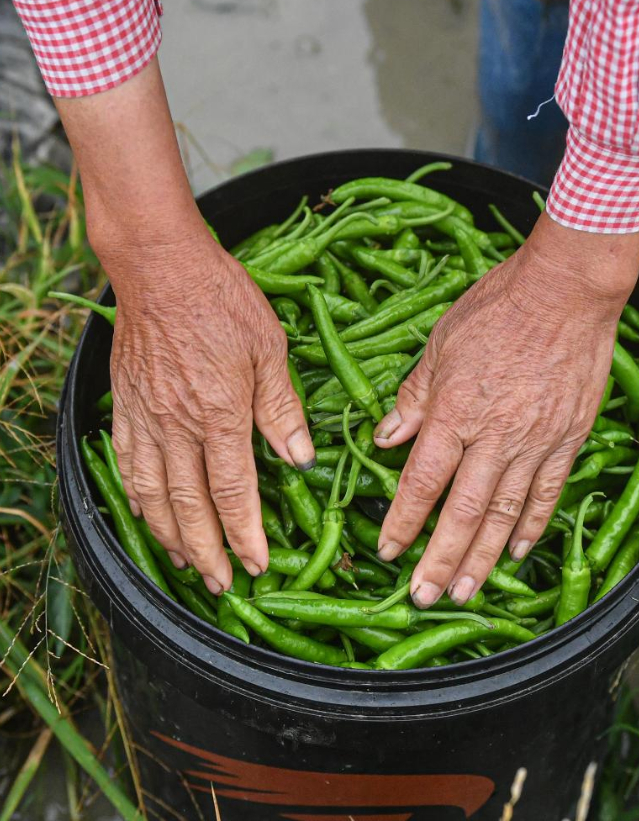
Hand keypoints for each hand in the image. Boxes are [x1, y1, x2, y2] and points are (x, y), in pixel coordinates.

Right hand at [106, 228, 314, 593]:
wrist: (161, 266)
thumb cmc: (222, 300)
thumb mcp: (270, 348)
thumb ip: (282, 409)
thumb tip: (301, 459)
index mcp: (221, 413)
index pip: (234, 492)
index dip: (246, 535)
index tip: (258, 566)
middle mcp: (178, 425)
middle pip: (189, 506)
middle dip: (208, 552)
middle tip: (223, 584)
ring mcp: (146, 417)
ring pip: (152, 495)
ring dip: (169, 537)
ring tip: (187, 565)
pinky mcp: (126, 405)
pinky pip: (126, 465)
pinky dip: (136, 500)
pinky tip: (145, 515)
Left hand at [373, 212, 638, 607]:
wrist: (565, 292)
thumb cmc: (496, 309)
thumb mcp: (439, 346)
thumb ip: (412, 399)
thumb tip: (383, 439)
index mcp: (455, 412)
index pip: (421, 481)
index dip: (402, 521)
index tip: (387, 551)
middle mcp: (494, 436)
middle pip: (463, 512)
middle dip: (438, 559)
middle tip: (421, 596)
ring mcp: (535, 442)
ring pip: (504, 514)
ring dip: (482, 558)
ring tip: (463, 592)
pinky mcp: (568, 440)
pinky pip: (547, 493)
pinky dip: (532, 527)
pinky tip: (518, 554)